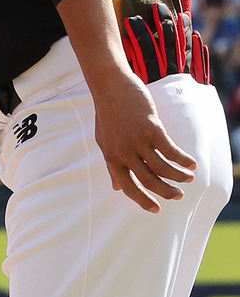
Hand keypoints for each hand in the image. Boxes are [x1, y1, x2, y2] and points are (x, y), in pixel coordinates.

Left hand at [91, 63, 195, 211]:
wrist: (110, 87)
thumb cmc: (108, 114)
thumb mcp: (104, 141)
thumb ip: (111, 164)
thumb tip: (115, 187)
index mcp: (112, 157)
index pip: (127, 186)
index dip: (142, 199)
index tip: (156, 209)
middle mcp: (124, 152)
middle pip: (148, 180)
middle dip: (165, 192)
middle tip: (178, 196)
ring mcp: (137, 141)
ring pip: (162, 168)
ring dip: (178, 176)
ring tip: (189, 178)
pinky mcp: (151, 129)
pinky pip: (170, 150)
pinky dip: (183, 159)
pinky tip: (191, 163)